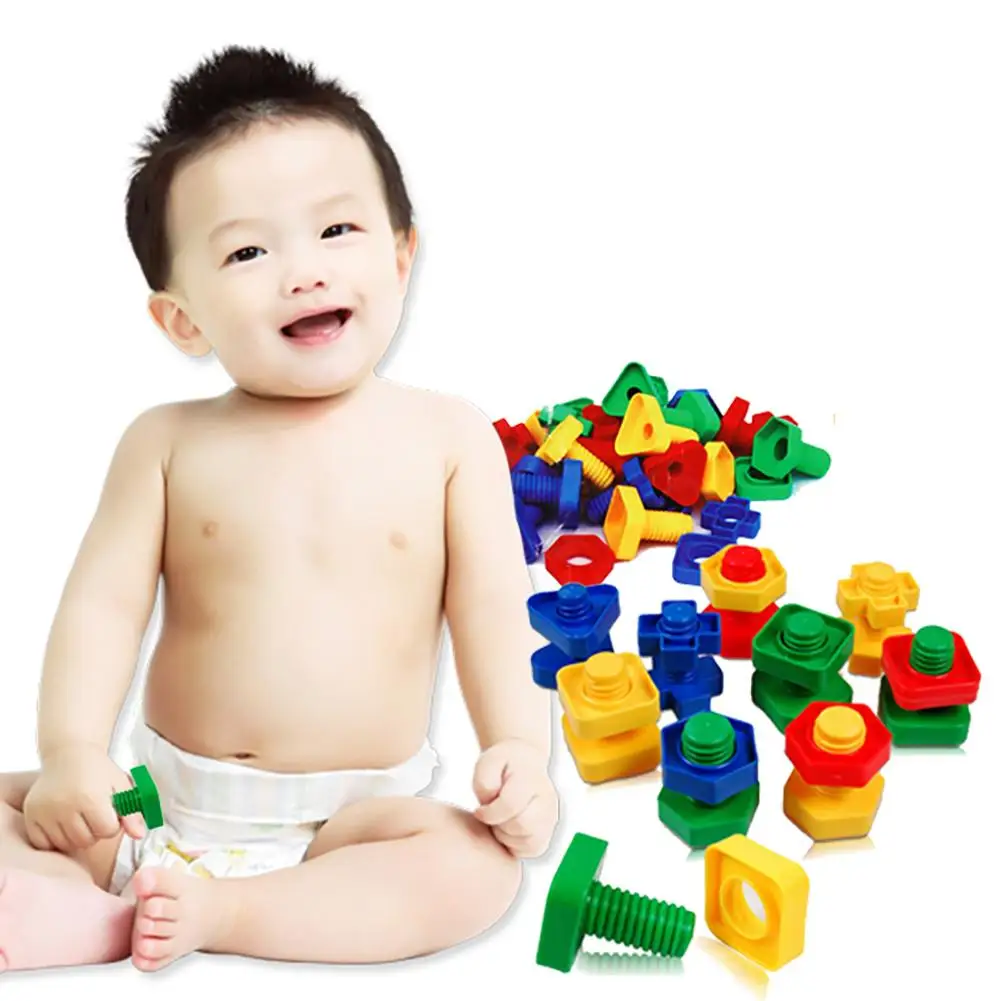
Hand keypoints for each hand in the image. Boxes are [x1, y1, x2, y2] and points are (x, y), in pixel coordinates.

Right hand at [22, 744, 146, 852]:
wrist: (68, 754)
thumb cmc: (98, 771)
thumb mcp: (120, 785)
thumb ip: (132, 812)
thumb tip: (140, 835)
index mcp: (90, 797)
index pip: (107, 830)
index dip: (112, 823)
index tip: (109, 811)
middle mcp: (65, 806)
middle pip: (86, 841)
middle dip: (94, 831)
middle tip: (93, 814)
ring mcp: (45, 812)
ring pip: (65, 845)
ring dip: (75, 836)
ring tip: (79, 817)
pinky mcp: (30, 816)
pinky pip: (43, 844)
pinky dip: (54, 839)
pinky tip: (62, 823)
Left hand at [473, 739, 558, 857]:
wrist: (524, 762)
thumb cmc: (503, 764)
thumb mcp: (487, 762)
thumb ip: (485, 781)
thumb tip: (490, 803)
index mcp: (532, 779)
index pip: (510, 805)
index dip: (489, 812)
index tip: (479, 809)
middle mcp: (547, 799)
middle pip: (521, 826)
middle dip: (499, 824)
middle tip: (491, 815)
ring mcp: (551, 818)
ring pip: (528, 843)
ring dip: (507, 836)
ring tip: (500, 820)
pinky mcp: (548, 833)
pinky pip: (532, 850)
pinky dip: (516, 845)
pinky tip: (508, 828)